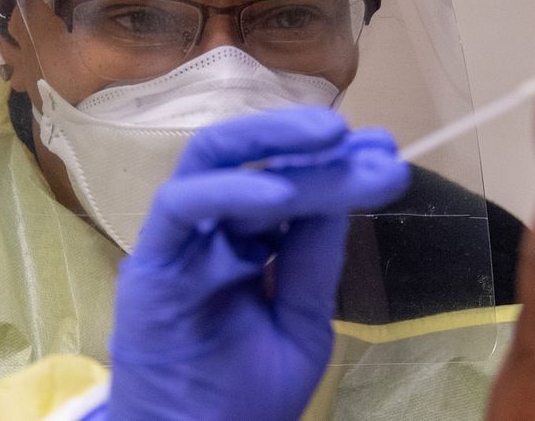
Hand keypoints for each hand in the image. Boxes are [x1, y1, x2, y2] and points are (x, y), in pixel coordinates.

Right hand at [105, 107, 409, 420]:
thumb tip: (347, 190)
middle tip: (372, 140)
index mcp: (247, 242)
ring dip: (273, 142)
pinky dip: (230, 190)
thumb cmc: (243, 395)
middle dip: (312, 143)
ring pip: (217, 163)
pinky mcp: (148, 263)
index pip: (289, 182)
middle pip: (257, 161)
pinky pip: (181, 206)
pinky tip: (281, 193)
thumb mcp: (301, 320)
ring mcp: (179, 241)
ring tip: (332, 138)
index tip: (386, 154)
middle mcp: (211, 230)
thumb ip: (315, 258)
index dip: (338, 166)